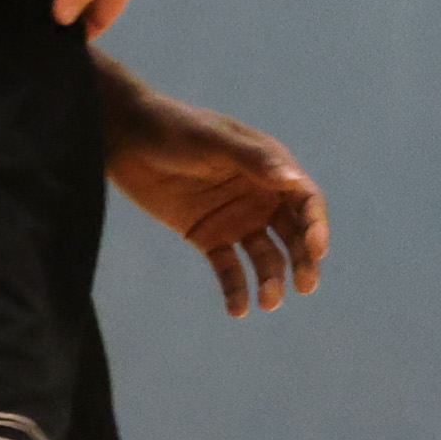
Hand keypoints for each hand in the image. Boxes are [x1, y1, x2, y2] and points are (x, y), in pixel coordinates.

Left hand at [106, 82, 328, 315]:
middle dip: (303, 261)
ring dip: (271, 280)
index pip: (306, 202)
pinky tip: (239, 310)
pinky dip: (235, 290)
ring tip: (267, 303)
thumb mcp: (213, 141)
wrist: (123, 139)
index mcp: (271, 169)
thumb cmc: (173, 129)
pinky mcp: (208, 237)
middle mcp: (261, 197)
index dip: (316, 226)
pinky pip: (228, 269)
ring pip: (265, 256)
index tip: (316, 250)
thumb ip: (253, 160)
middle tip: (306, 286)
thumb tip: (293, 182)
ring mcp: (236, 219)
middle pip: (294, 235)